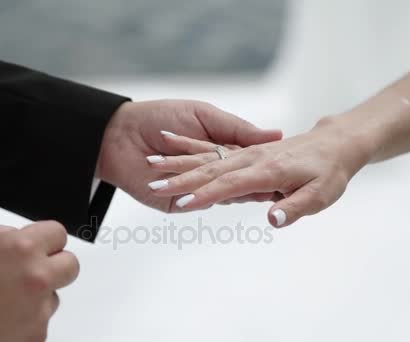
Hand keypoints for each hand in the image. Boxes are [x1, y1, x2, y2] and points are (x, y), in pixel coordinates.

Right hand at [0, 221, 78, 341]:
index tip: (41, 246)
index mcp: (22, 249)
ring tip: (6, 300)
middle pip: (71, 265)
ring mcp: (40, 309)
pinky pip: (42, 322)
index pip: (59, 233)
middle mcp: (37, 277)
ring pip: (55, 297)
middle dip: (56, 265)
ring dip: (39, 296)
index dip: (47, 240)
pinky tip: (4, 318)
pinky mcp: (37, 334)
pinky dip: (28, 320)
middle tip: (34, 272)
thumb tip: (11, 234)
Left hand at [97, 100, 282, 212]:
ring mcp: (193, 188)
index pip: (250, 163)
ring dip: (237, 192)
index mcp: (218, 148)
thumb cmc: (161, 117)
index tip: (289, 171)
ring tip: (260, 193)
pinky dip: (209, 199)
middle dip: (257, 185)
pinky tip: (227, 195)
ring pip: (223, 195)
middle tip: (279, 186)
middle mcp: (209, 171)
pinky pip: (198, 203)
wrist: (120, 133)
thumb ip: (239, 130)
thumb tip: (278, 136)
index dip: (267, 167)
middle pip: (240, 183)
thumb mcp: (206, 116)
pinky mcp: (175, 203)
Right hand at [145, 118, 370, 226]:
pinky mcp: (242, 146)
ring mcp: (244, 151)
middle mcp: (251, 159)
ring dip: (176, 162)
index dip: (205, 194)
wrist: (336, 142)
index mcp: (267, 171)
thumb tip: (273, 219)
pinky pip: (210, 143)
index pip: (230, 184)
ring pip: (204, 156)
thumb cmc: (330, 171)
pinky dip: (187, 143)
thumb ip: (295, 206)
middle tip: (152, 187)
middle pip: (209, 170)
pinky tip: (168, 140)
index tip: (182, 203)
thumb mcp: (322, 194)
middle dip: (180, 179)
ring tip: (150, 165)